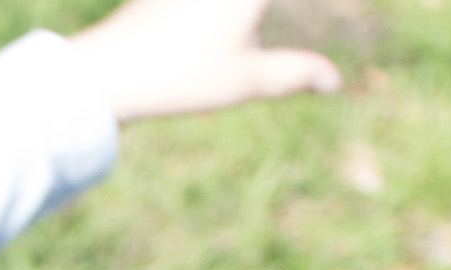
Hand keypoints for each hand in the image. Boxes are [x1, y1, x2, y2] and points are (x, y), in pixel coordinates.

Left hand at [68, 0, 340, 123]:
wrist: (107, 72)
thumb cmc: (181, 77)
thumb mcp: (246, 80)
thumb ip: (295, 73)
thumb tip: (334, 81)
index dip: (330, 7)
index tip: (342, 13)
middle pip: (250, 6)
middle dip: (255, 17)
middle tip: (254, 28)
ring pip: (231, 8)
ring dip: (242, 18)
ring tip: (238, 30)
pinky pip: (202, 7)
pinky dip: (221, 15)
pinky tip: (224, 25)